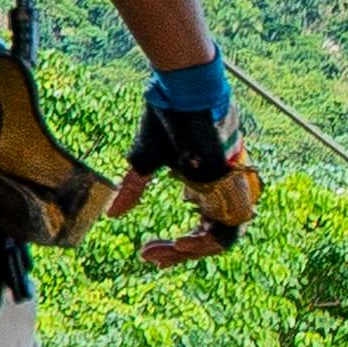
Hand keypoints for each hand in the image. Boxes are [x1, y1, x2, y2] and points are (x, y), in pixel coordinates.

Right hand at [111, 96, 259, 267]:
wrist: (184, 90)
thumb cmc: (170, 117)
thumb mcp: (146, 160)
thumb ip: (134, 189)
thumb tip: (113, 215)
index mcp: (210, 186)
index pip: (203, 229)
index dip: (179, 248)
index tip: (146, 252)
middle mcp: (225, 191)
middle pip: (212, 238)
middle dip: (181, 254)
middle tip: (148, 255)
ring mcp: (233, 187)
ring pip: (224, 238)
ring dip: (192, 250)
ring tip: (163, 251)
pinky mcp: (233, 183)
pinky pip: (229, 225)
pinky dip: (206, 240)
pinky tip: (180, 243)